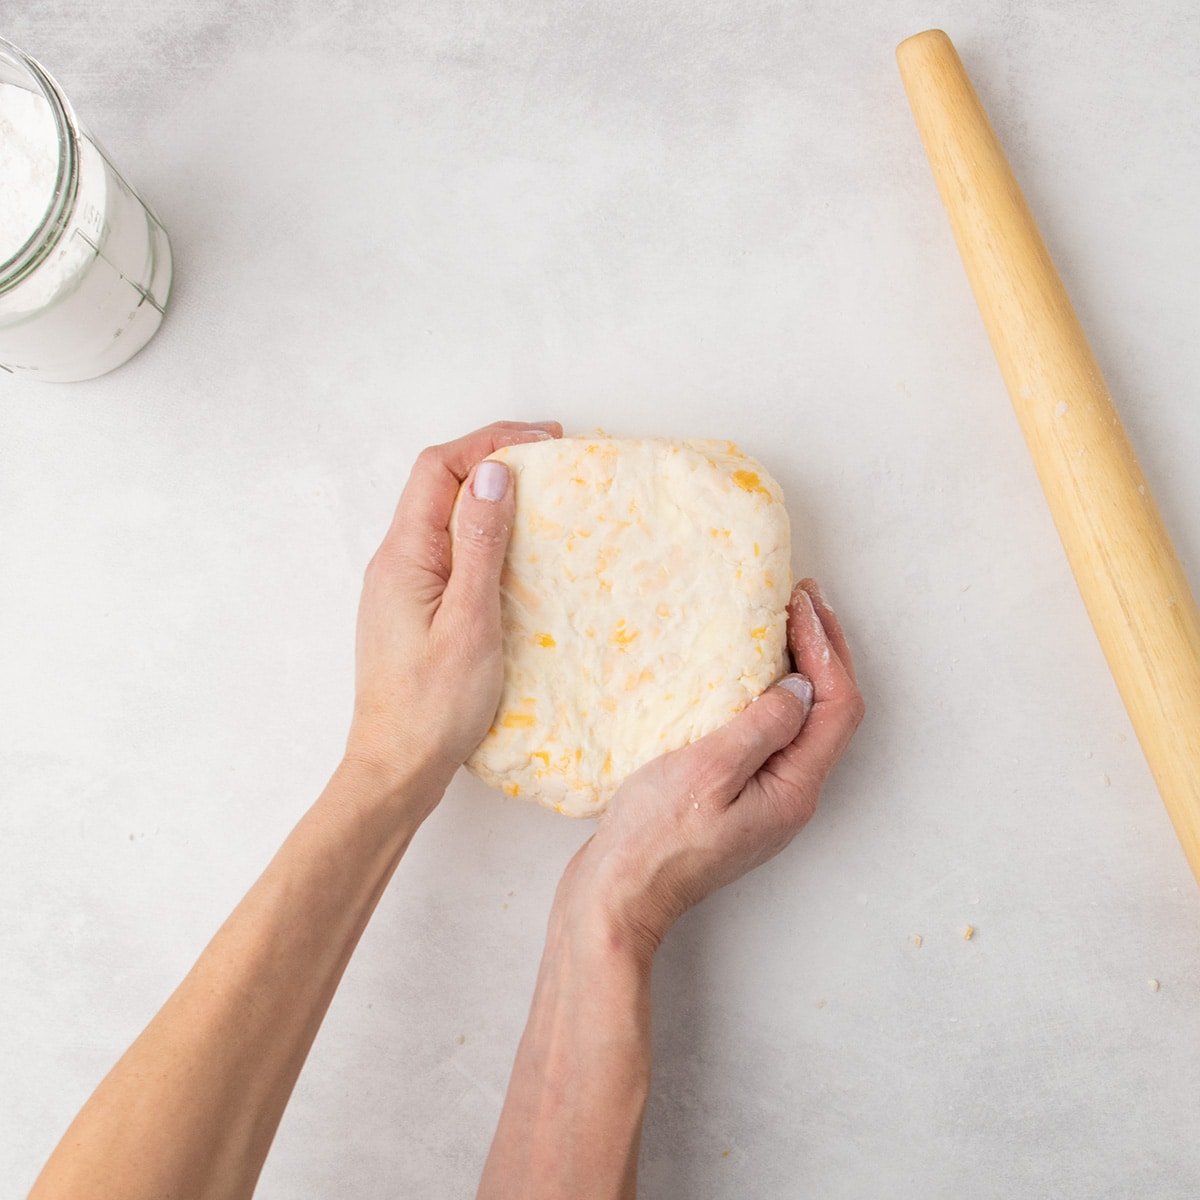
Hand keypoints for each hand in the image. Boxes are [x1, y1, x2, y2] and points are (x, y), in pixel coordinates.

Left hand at [345, 420, 562, 797]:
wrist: (396, 769)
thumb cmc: (433, 705)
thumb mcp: (469, 622)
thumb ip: (480, 546)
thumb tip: (493, 475)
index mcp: (403, 556)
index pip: (439, 469)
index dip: (489, 443)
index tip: (544, 441)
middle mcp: (396, 562)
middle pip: (440, 485)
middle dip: (494, 460)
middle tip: (553, 460)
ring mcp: (404, 587)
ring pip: (446, 518)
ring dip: (491, 497)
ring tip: (544, 498)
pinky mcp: (416, 610)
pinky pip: (451, 552)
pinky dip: (485, 535)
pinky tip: (518, 552)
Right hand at [559, 579, 864, 957]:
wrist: (618, 897)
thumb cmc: (655, 837)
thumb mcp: (709, 770)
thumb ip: (762, 725)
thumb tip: (801, 685)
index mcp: (794, 788)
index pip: (837, 706)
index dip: (827, 648)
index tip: (800, 602)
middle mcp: (791, 794)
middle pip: (830, 712)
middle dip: (825, 649)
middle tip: (804, 596)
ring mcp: (766, 798)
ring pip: (804, 721)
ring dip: (802, 666)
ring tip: (783, 621)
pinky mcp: (737, 798)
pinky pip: (773, 734)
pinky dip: (771, 691)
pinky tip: (746, 672)